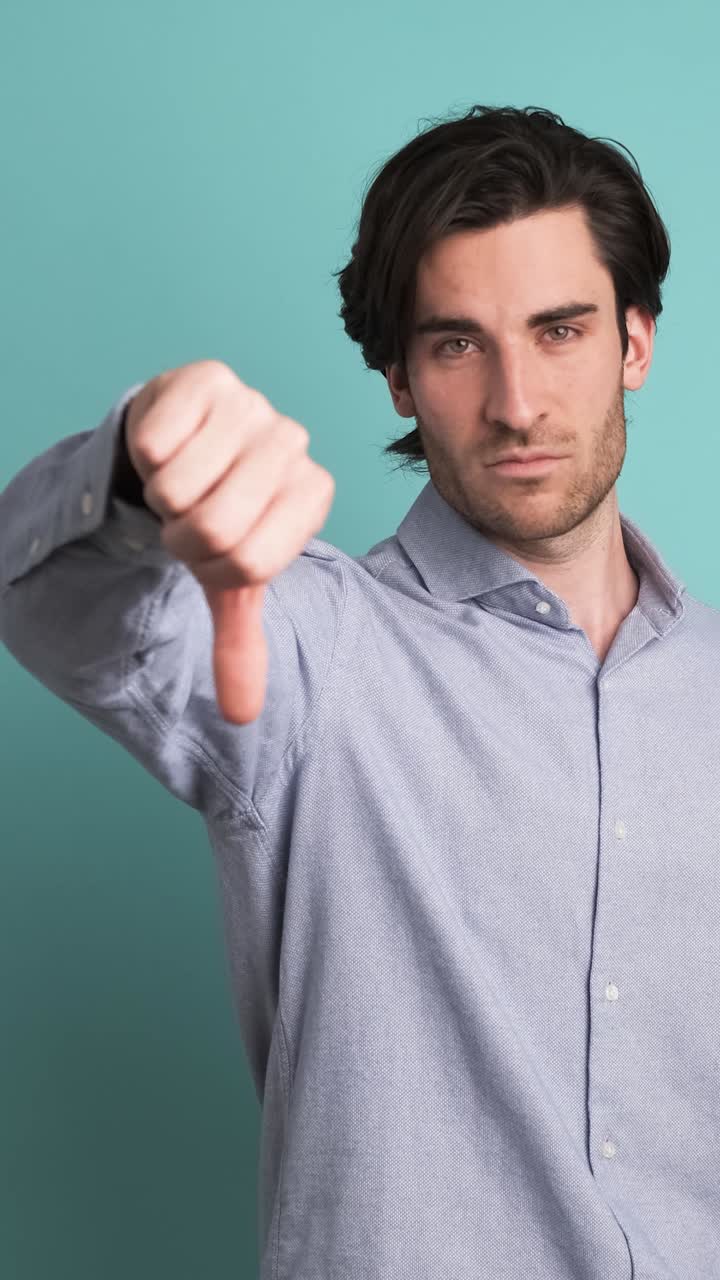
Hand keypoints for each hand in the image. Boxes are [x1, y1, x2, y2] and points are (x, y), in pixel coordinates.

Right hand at [124, 360, 334, 723]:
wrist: (184, 442)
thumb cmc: (216, 510)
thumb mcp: (228, 578)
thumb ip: (239, 642)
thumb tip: (242, 716)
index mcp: (312, 496)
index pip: (250, 563)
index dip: (210, 566)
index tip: (210, 549)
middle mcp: (295, 446)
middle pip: (214, 527)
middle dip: (180, 534)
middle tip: (187, 515)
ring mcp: (255, 406)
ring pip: (179, 487)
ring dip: (161, 494)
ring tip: (180, 478)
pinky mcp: (210, 378)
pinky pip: (156, 443)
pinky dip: (144, 455)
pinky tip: (168, 444)